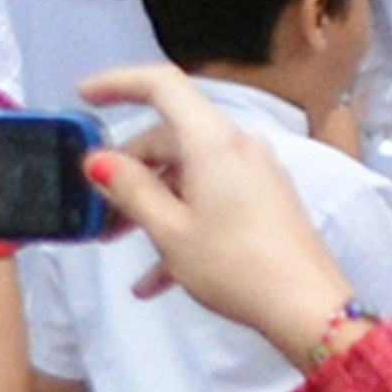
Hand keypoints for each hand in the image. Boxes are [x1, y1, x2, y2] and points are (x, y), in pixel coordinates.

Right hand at [71, 70, 370, 370]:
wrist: (306, 308)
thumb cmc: (239, 268)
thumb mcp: (168, 230)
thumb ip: (130, 189)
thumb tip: (100, 160)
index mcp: (214, 141)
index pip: (162, 85)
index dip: (118, 83)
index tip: (85, 97)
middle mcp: (238, 147)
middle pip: (169, 138)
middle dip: (127, 170)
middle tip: (96, 206)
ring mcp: (255, 173)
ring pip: (187, 173)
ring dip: (150, 204)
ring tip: (117, 241)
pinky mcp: (265, 200)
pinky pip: (211, 200)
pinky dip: (181, 225)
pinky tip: (155, 277)